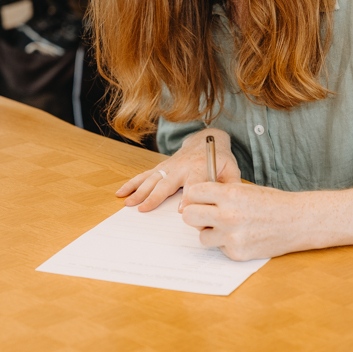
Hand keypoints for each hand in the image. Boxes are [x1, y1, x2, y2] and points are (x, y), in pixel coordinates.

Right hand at [115, 128, 240, 211]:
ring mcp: (169, 166)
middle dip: (155, 196)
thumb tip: (227, 202)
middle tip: (144, 209)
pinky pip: (145, 175)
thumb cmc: (220, 158)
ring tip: (128, 203)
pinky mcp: (162, 167)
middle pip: (167, 182)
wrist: (206, 140)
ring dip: (139, 191)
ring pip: (152, 179)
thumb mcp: (232, 169)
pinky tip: (121, 193)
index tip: (182, 211)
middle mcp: (182, 166)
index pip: (193, 183)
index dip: (188, 197)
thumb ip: (230, 185)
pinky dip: (132, 183)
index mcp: (200, 167)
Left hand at [181, 182, 311, 260]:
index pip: (194, 193)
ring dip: (211, 232)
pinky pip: (220, 248)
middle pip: (189, 216)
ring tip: (228, 226)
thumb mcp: (244, 189)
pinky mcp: (236, 253)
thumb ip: (220, 193)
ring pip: (202, 236)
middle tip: (205, 214)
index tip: (200, 198)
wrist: (297, 221)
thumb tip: (196, 198)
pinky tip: (243, 236)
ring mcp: (231, 236)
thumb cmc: (272, 202)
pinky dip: (227, 243)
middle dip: (195, 214)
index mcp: (229, 194)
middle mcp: (227, 215)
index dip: (196, 195)